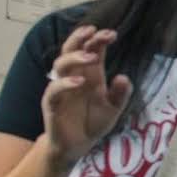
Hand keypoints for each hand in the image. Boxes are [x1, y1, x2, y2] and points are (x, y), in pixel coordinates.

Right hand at [41, 26, 133, 167]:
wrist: (78, 146)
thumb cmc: (94, 123)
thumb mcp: (114, 109)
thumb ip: (121, 94)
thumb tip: (123, 77)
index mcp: (90, 75)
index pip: (91, 51)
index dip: (98, 40)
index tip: (112, 34)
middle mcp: (74, 78)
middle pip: (71, 50)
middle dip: (81, 38)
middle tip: (94, 31)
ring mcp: (61, 90)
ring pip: (60, 65)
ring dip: (75, 58)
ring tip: (91, 56)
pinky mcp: (52, 105)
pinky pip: (53, 90)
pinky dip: (65, 84)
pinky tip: (80, 82)